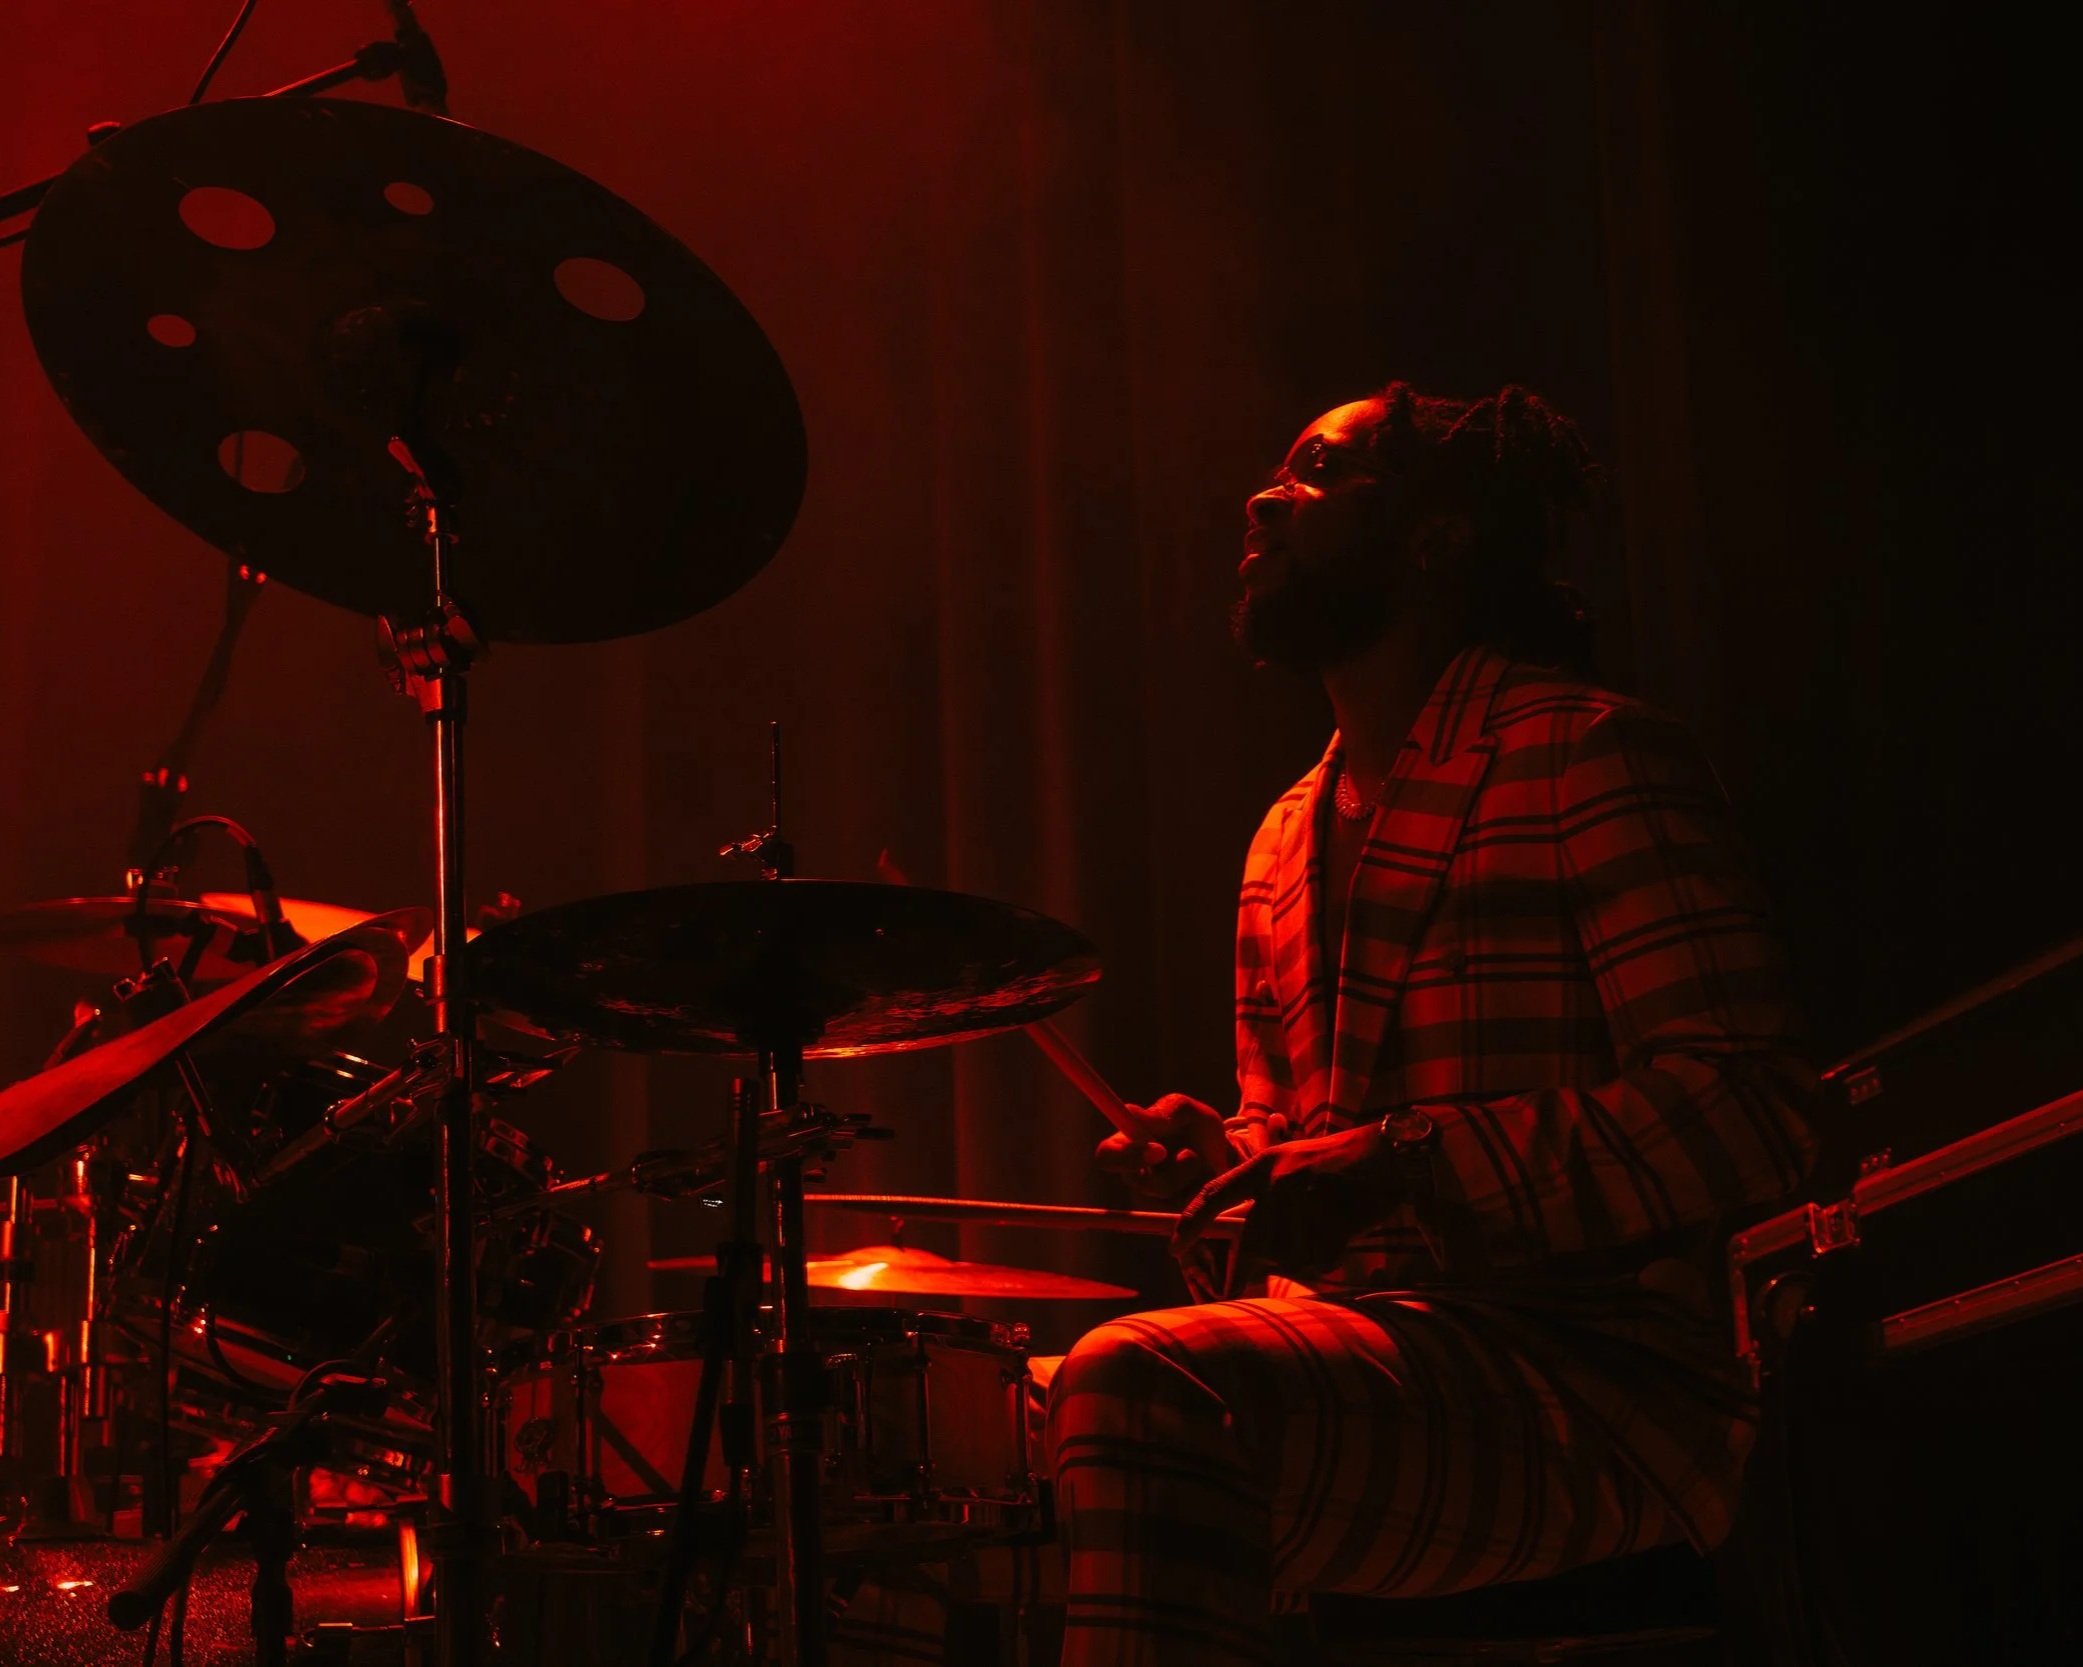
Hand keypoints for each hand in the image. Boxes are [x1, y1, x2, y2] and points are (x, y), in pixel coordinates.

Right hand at [1093, 1092, 1234, 1203]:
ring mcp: (1151, 1198)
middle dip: (1164, 1168)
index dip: (1124, 1156)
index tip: (1157, 1149)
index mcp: (1127, 1145)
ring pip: (1164, 1191)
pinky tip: (1205, 1177)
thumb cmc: (1196, 1126)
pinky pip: (1184, 1204)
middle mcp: (1134, 1174)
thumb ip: (1160, 1112)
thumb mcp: (1184, 1111)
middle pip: (1135, 1181)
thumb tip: (1133, 1113)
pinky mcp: (1172, 1214)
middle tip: (1189, 1154)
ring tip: (1198, 1157)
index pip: (1106, 1155)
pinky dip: (1200, 1186)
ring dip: (1189, 1171)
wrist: (1224, 1153)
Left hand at [1172, 1122, 1399, 1280]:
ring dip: (1307, 1256)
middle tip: (1242, 1285)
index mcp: (1263, 1166)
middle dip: (1245, 1272)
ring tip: (1329, 1226)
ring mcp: (1300, 1197)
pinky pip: (1318, 1260)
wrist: (1390, 1154)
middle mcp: (1274, 1180)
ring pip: (1288, 1256)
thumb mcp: (1295, 1170)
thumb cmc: (1343, 1168)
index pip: (1214, 1195)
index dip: (1191, 1222)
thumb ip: (1269, 1203)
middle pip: (1252, 1245)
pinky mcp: (1325, 1215)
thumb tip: (1247, 1253)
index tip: (1174, 1248)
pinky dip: (1331, 1257)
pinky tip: (1345, 1230)